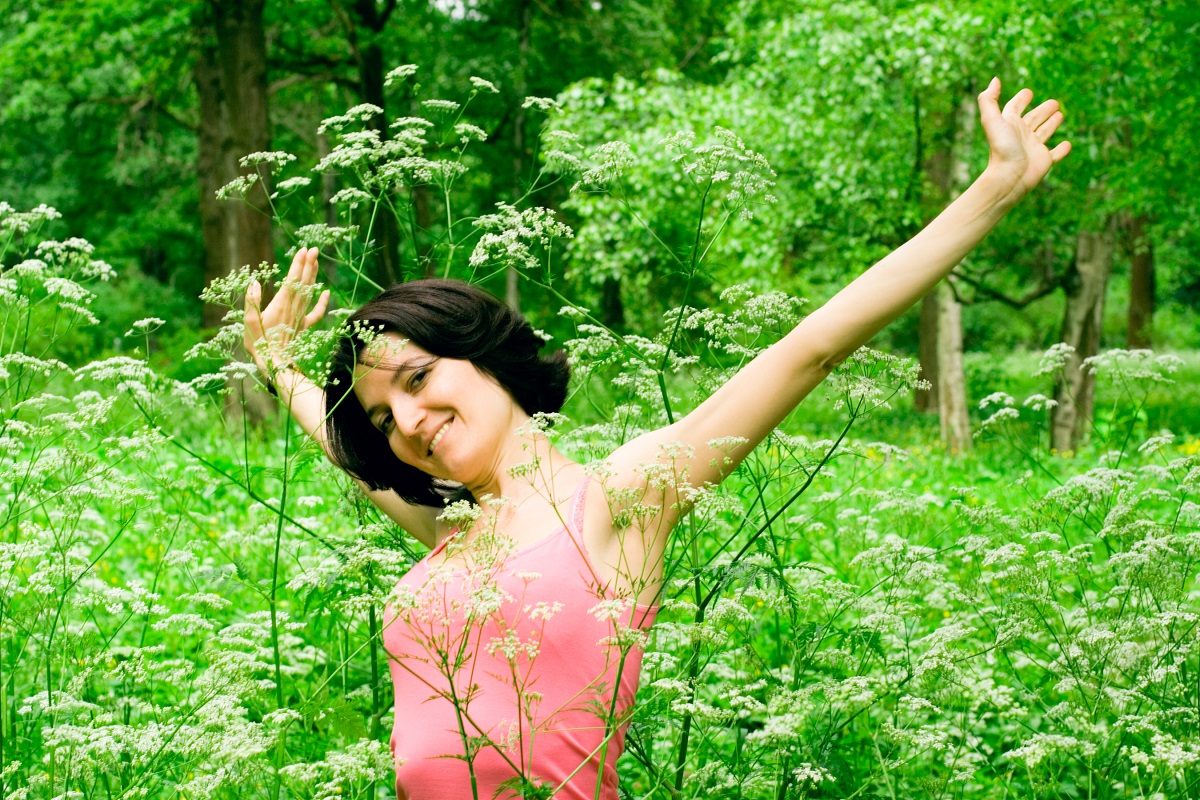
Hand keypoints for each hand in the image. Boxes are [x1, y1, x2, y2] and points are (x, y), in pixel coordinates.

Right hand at [243, 246, 330, 375]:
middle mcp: (293, 307)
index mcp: (280, 304)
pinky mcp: (303, 326)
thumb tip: (254, 282)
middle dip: (308, 264)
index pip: (292, 279)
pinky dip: (322, 302)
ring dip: (312, 276)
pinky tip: (326, 292)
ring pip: (309, 292)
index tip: (304, 250)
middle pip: (303, 282)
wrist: (275, 363)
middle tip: (314, 248)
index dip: (298, 264)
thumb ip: (252, 301)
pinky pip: (316, 312)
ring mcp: (300, 316)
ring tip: (316, 261)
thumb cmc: (258, 343)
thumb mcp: (249, 321)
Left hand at [977, 77, 1071, 203]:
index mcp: (1009, 124)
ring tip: (1060, 115)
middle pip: (1033, 119)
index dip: (1020, 100)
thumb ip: (988, 99)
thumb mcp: (992, 120)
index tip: (1028, 93)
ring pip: (1044, 133)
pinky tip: (1067, 145)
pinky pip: (1055, 154)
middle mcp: (1021, 135)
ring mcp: (1033, 148)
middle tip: (1054, 103)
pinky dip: (1062, 150)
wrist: (1008, 177)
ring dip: (1052, 124)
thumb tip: (995, 80)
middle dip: (1043, 111)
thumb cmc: (1001, 148)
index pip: (1015, 108)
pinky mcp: (1044, 161)